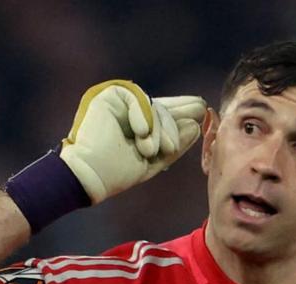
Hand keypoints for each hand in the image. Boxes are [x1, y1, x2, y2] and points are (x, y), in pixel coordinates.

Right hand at [58, 80, 205, 203]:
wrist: (93, 175)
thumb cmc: (118, 173)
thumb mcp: (155, 160)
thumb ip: (175, 145)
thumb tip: (195, 125)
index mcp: (138, 124)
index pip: (164, 114)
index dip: (182, 113)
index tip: (202, 110)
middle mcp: (128, 111)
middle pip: (162, 109)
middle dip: (173, 123)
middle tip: (174, 143)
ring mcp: (118, 103)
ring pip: (152, 105)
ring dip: (156, 128)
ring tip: (151, 150)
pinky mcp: (107, 96)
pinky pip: (135, 96)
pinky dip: (141, 113)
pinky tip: (141, 132)